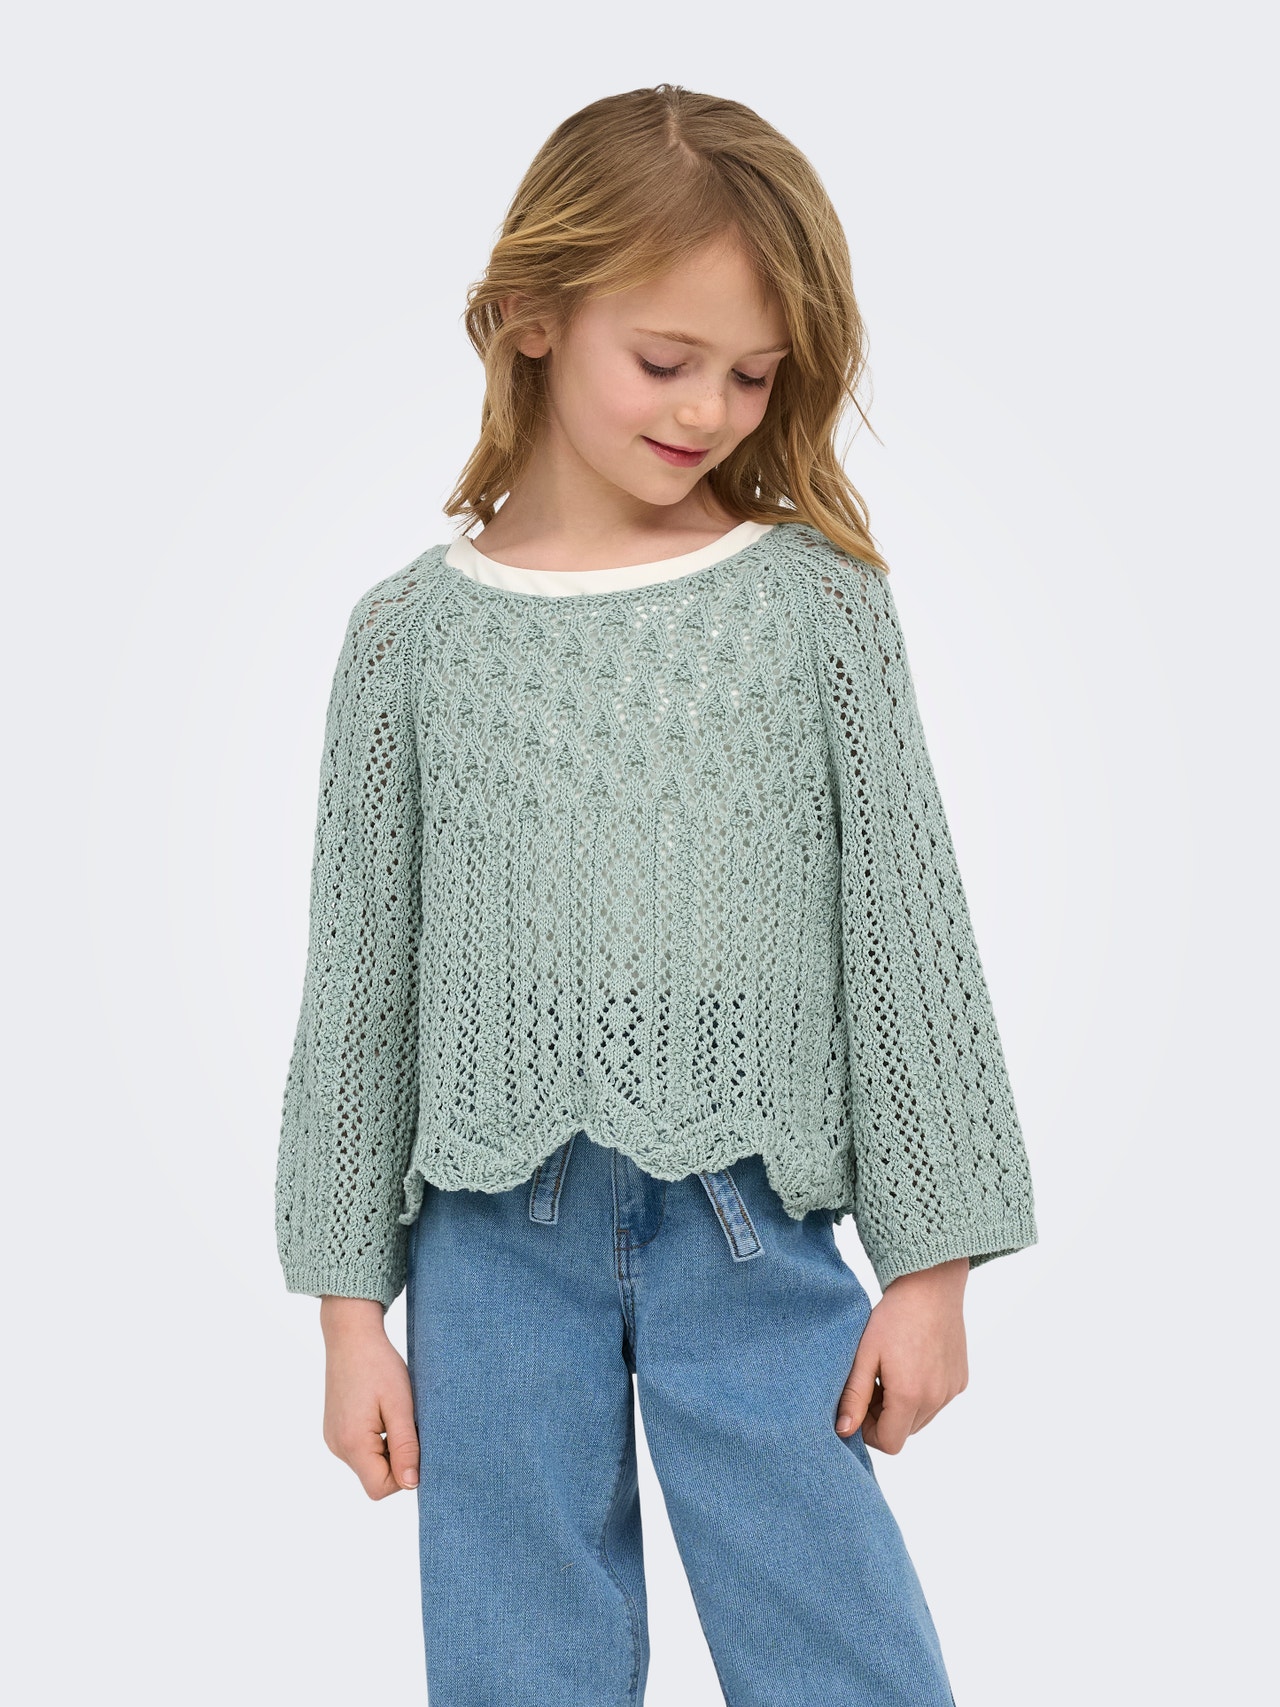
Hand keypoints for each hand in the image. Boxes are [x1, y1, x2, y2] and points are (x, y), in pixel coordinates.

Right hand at [319, 1297, 419, 1498]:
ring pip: (369, 1464)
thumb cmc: (378, 1365)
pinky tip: (382, 1412)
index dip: (404, 1474)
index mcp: (352, 1443)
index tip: (415, 1442)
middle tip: (407, 1423)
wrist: (351, 1336)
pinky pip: (360, 1450)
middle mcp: (337, 1447)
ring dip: (388, 1448)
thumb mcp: (400, 1404)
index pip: (380, 1488)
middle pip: (374, 1478)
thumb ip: (405, 1447)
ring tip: (394, 1413)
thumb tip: (412, 1483)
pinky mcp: (334, 1431)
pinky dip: (377, 1439)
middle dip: (397, 1459)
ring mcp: (333, 1439)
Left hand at [834, 1257, 968, 1453]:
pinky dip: (922, 1394)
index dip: (869, 1430)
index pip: (889, 1444)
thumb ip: (853, 1396)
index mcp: (911, 1395)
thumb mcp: (864, 1354)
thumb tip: (843, 1431)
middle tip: (872, 1382)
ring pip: (921, 1418)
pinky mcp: (961, 1380)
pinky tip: (911, 1363)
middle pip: (905, 1432)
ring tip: (890, 1371)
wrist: (930, 1285)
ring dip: (903, 1407)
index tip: (859, 1402)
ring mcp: (952, 1390)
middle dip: (884, 1417)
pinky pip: (937, 1401)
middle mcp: (937, 1398)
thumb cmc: (892, 1317)